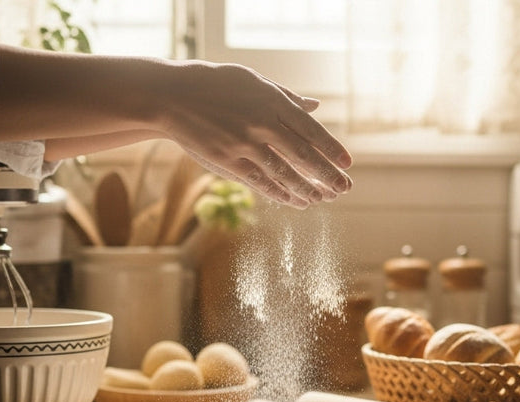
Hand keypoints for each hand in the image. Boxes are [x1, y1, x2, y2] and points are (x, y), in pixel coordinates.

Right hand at [156, 61, 352, 208]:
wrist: (172, 96)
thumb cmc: (216, 85)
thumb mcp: (253, 82)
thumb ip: (285, 97)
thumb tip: (315, 105)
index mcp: (271, 101)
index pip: (309, 128)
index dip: (330, 148)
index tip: (347, 164)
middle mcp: (261, 123)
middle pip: (302, 153)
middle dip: (326, 174)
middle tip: (344, 188)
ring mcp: (243, 144)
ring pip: (283, 172)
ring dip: (306, 188)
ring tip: (323, 199)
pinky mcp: (227, 161)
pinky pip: (260, 181)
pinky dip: (281, 193)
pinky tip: (296, 200)